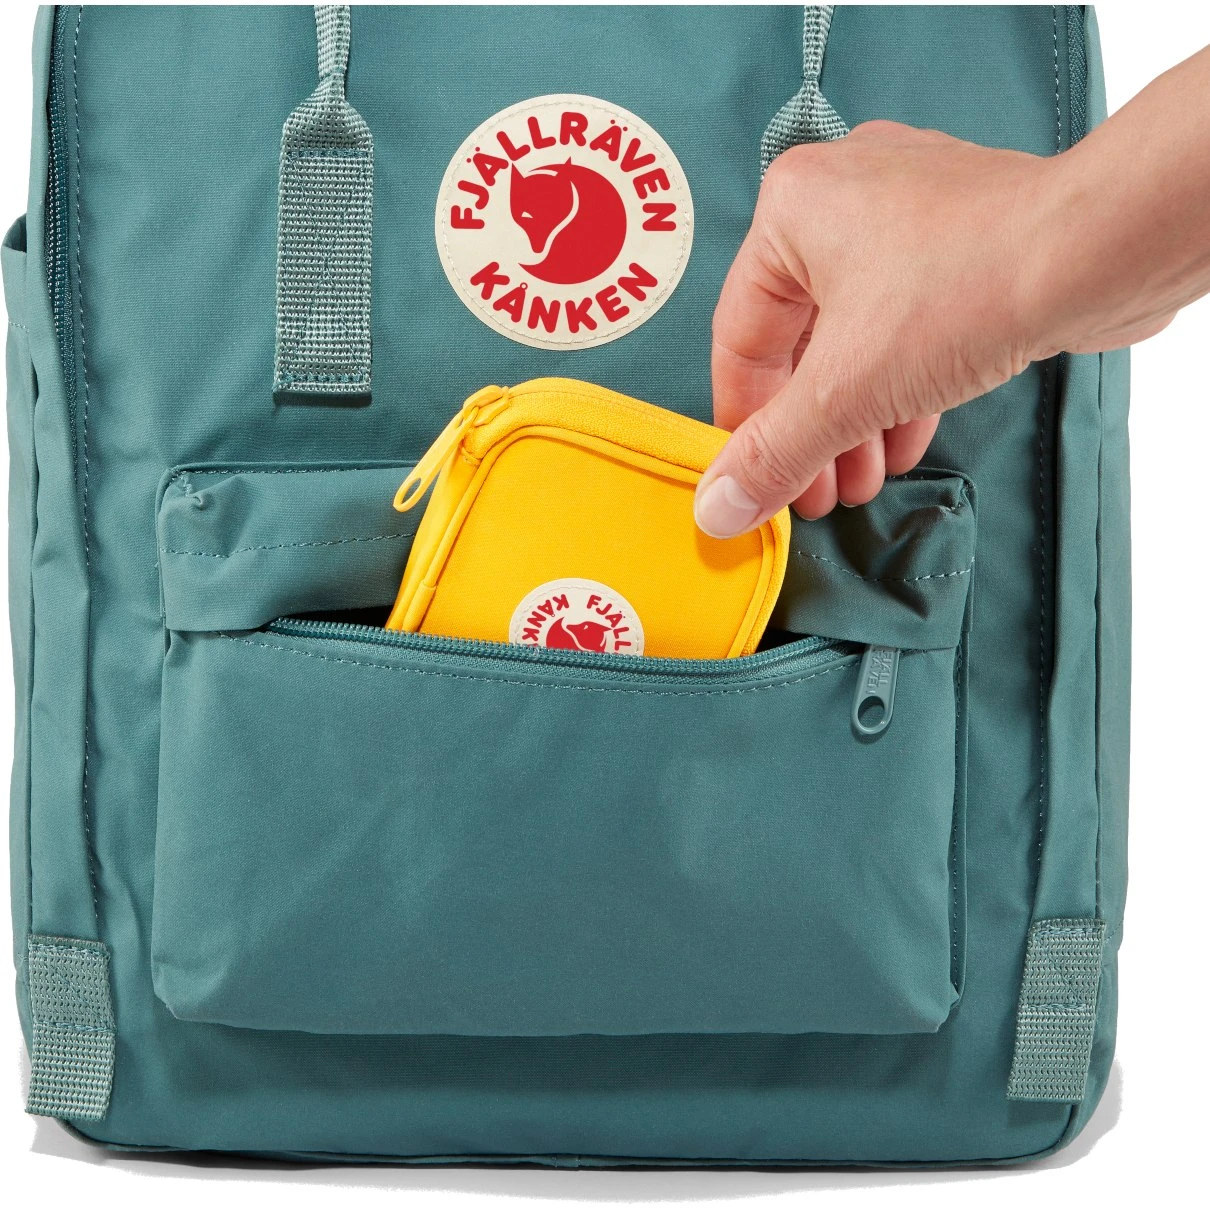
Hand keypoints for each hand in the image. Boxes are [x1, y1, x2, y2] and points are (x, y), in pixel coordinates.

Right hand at [695, 120, 1063, 535]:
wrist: (1100, 250)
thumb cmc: (968, 286)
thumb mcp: (846, 391)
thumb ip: (775, 454)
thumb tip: (717, 509)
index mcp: (791, 212)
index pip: (740, 340)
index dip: (744, 424)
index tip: (750, 480)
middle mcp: (841, 200)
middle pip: (800, 344)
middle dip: (810, 431)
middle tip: (810, 495)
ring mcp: (906, 214)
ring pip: (856, 338)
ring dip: (853, 420)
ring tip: (858, 483)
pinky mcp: (961, 240)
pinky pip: (907, 325)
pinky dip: (898, 386)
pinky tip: (902, 444)